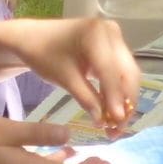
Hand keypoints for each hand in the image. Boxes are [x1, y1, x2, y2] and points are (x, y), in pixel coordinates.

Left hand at [11, 16, 140, 130]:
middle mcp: (112, 33)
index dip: (115, 98)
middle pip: (127, 73)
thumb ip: (86, 98)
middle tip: (117, 130)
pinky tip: (113, 113)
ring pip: (128, 75)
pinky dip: (118, 93)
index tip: (116, 122)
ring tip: (115, 127)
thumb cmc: (44, 55)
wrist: (34, 38)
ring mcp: (115, 39)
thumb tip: (104, 122)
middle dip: (125, 103)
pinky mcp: (114, 48)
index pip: (110, 71)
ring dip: (124, 101)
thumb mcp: (64, 78)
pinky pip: (121, 73)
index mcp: (96, 34)